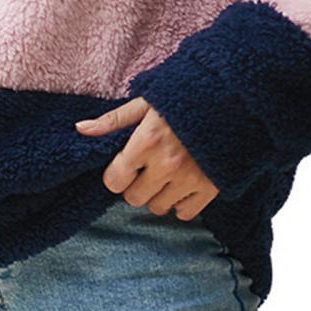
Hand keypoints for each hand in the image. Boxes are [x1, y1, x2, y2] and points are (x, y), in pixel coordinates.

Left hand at [75, 97, 219, 219]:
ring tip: (165, 174)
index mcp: (146, 141)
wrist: (230, 97)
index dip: (115, 174)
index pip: (115, 180)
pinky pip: (186, 213)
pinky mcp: (210, 187)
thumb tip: (81, 128)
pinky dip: (181, 203)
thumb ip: (113, 120)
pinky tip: (181, 185)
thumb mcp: (145, 102)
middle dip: (135, 185)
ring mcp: (189, 179)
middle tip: (145, 169)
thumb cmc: (182, 96)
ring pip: (158, 208)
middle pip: (134, 198)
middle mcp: (166, 165)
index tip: (123, 166)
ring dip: (157, 195)